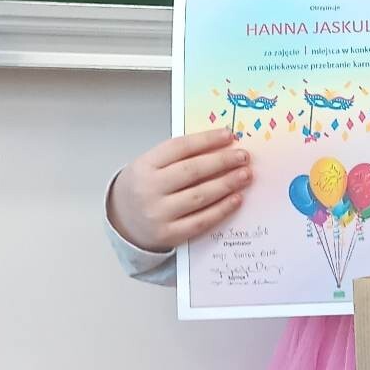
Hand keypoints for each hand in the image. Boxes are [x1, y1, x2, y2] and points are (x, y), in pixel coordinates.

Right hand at [106, 128, 250, 252]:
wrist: (124, 222)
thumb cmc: (144, 188)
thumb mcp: (151, 166)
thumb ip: (179, 157)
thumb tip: (219, 147)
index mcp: (144, 166)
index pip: (179, 148)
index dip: (206, 140)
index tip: (229, 135)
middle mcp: (149, 189)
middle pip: (192, 171)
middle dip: (222, 161)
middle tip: (243, 156)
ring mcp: (159, 213)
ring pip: (199, 196)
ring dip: (227, 184)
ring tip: (245, 175)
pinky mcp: (169, 234)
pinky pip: (201, 220)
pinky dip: (222, 209)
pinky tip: (236, 198)